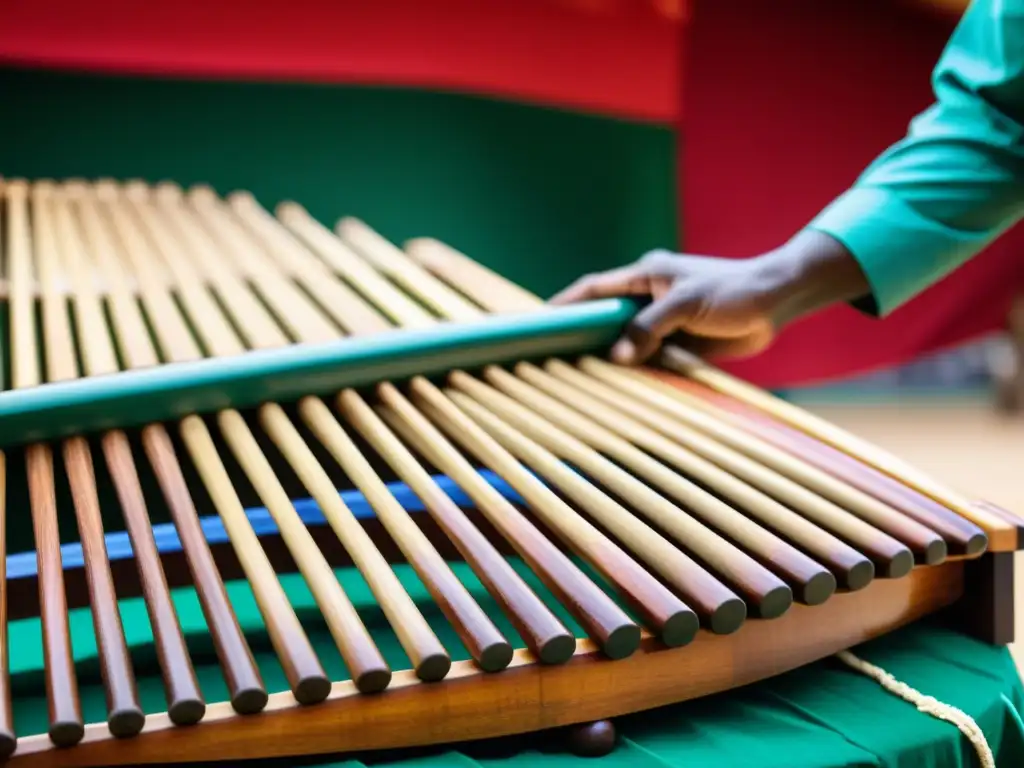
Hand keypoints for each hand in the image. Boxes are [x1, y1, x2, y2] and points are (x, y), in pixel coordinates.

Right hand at [550, 249, 784, 364]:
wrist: (777, 300)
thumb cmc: (734, 291)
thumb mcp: (688, 304)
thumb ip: (651, 327)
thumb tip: (618, 356)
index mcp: (646, 275)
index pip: (595, 288)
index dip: (567, 303)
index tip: (541, 321)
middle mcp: (650, 297)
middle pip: (607, 318)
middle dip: (584, 336)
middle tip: (554, 356)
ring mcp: (664, 321)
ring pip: (628, 341)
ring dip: (612, 358)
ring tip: (581, 376)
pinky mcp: (679, 343)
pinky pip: (650, 358)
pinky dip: (638, 371)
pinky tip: (623, 386)